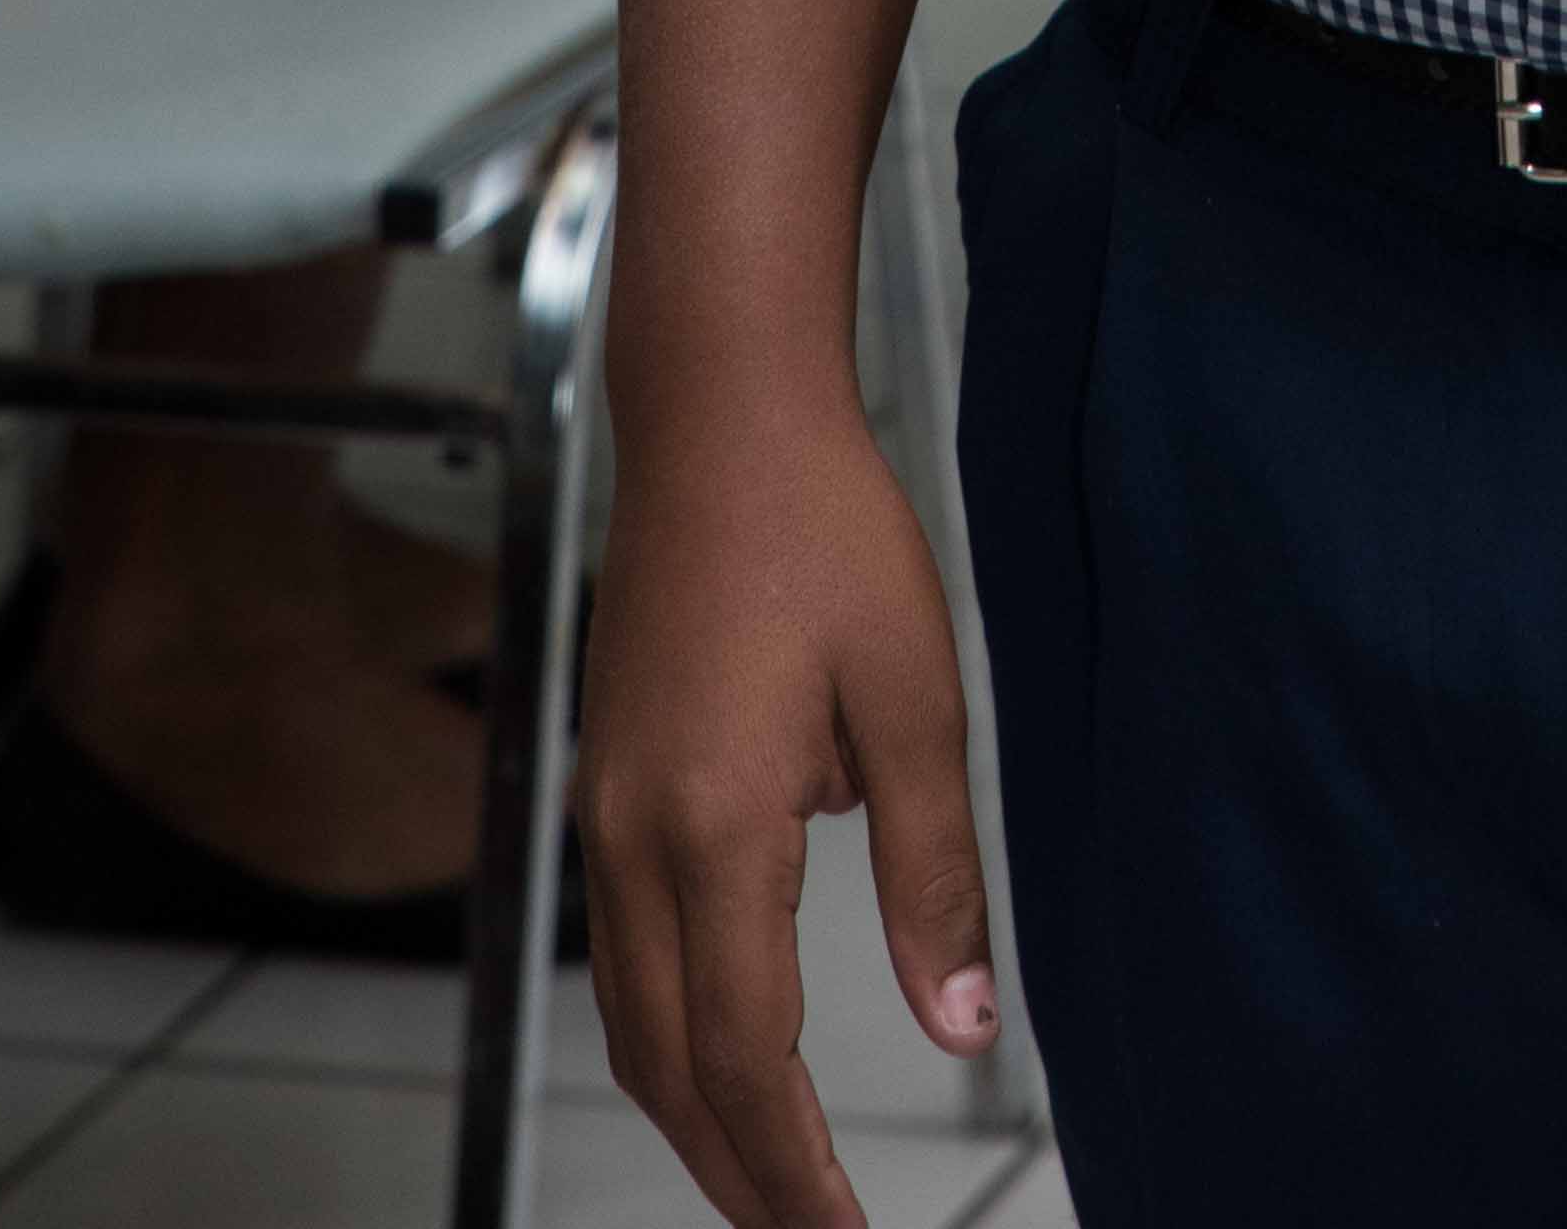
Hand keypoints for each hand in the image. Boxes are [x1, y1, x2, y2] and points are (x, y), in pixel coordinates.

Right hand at [580, 394, 1001, 1228]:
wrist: (719, 414)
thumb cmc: (826, 528)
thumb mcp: (915, 696)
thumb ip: (934, 875)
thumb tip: (963, 1026)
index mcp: (716, 830)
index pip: (747, 1059)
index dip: (796, 1173)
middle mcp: (634, 841)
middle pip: (671, 1068)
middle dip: (741, 1175)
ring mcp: (604, 814)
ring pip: (632, 1020)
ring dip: (697, 1114)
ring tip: (775, 1179)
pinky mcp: (604, 783)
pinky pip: (621, 952)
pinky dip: (668, 1032)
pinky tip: (723, 1045)